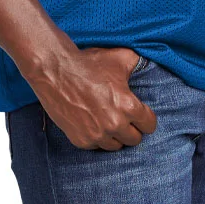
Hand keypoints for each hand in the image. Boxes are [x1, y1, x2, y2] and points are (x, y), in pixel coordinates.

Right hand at [24, 45, 157, 150]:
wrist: (55, 71)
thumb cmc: (88, 63)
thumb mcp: (119, 57)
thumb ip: (137, 63)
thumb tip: (146, 63)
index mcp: (128, 107)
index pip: (149, 125)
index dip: (145, 118)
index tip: (140, 113)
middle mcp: (115, 125)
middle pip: (134, 139)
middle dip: (131, 128)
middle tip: (123, 116)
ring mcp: (97, 135)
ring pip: (116, 146)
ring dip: (114, 135)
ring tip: (107, 119)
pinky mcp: (81, 141)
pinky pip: (97, 146)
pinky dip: (97, 137)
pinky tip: (92, 122)